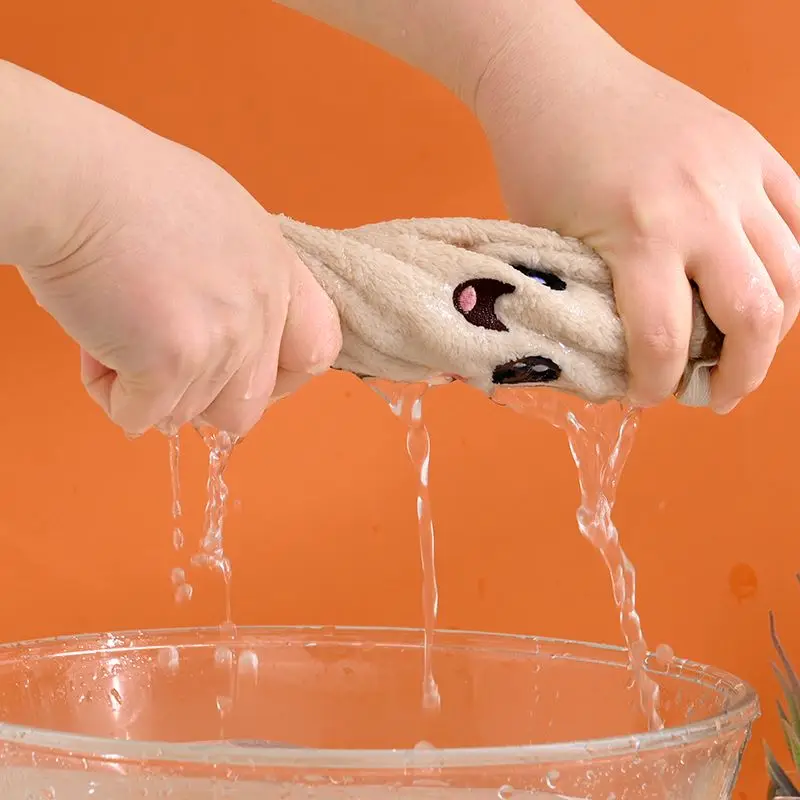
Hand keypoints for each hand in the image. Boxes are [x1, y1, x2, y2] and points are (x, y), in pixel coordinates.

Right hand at [15, 91, 340, 436]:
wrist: (72, 176)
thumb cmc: (122, 186)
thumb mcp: (216, 218)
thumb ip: (237, 279)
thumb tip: (220, 330)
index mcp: (276, 269)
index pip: (317, 351)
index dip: (282, 376)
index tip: (243, 371)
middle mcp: (260, 307)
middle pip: (250, 406)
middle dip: (203, 397)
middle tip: (164, 360)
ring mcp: (223, 338)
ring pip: (191, 414)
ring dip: (149, 389)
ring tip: (116, 329)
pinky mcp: (173, 361)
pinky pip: (141, 418)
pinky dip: (112, 393)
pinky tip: (95, 344)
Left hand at [475, 6, 799, 412]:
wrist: (557, 79)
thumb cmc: (539, 162)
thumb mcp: (547, 245)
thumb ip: (588, 303)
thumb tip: (609, 364)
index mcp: (639, 233)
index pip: (663, 340)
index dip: (654, 385)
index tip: (644, 398)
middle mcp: (701, 205)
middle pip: (753, 316)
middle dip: (740, 375)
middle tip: (716, 397)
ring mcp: (737, 172)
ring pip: (794, 273)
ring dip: (775, 329)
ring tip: (744, 353)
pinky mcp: (754, 150)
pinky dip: (792, 267)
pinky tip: (766, 294)